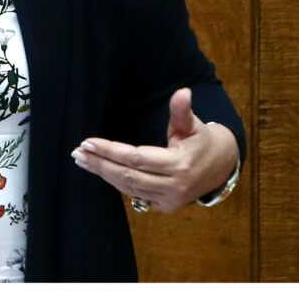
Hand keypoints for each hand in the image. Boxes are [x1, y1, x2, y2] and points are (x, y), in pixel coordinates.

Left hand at [71, 88, 237, 213]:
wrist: (220, 167)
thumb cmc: (201, 140)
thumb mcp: (193, 123)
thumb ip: (182, 110)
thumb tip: (183, 91)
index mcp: (179, 164)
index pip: (136, 158)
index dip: (110, 151)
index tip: (88, 142)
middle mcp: (174, 186)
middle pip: (128, 176)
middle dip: (100, 164)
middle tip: (77, 153)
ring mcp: (169, 200)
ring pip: (129, 188)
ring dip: (104, 174)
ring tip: (83, 160)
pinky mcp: (165, 207)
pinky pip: (135, 194)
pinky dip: (117, 182)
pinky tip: (102, 170)